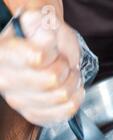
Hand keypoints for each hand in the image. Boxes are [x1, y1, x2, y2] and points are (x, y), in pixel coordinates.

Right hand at [0, 10, 83, 125]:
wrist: (44, 51)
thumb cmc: (42, 37)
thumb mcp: (43, 22)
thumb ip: (41, 25)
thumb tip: (44, 37)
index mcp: (2, 53)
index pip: (37, 59)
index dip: (54, 53)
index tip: (53, 49)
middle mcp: (4, 79)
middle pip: (51, 80)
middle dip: (65, 68)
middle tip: (63, 62)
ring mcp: (17, 99)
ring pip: (60, 96)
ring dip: (72, 83)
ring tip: (68, 75)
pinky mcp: (32, 113)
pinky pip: (61, 114)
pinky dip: (73, 101)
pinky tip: (71, 91)